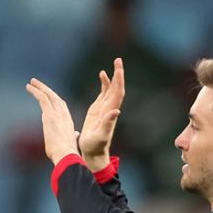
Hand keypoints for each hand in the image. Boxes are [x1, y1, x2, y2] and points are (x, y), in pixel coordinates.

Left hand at [25, 77, 79, 164]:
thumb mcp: (70, 141)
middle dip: (46, 89)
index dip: (55, 98)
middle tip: (37, 83)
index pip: (61, 105)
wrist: (66, 154)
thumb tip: (75, 135)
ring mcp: (57, 114)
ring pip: (48, 95)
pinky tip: (29, 87)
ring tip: (31, 82)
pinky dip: (36, 91)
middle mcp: (63, 114)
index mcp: (67, 121)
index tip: (49, 94)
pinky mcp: (49, 115)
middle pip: (55, 97)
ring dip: (39, 87)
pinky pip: (42, 98)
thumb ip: (72, 136)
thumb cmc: (66, 153)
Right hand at [78, 57, 124, 171]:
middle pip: (116, 87)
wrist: (93, 153)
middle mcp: (110, 108)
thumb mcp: (101, 135)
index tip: (118, 68)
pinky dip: (104, 83)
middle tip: (118, 59)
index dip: (119, 80)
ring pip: (111, 89)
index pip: (117, 93)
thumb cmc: (96, 146)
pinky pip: (103, 93)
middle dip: (118, 74)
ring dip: (113, 76)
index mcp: (111, 112)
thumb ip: (107, 123)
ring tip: (114, 63)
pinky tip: (102, 75)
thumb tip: (115, 111)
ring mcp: (104, 108)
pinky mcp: (97, 110)